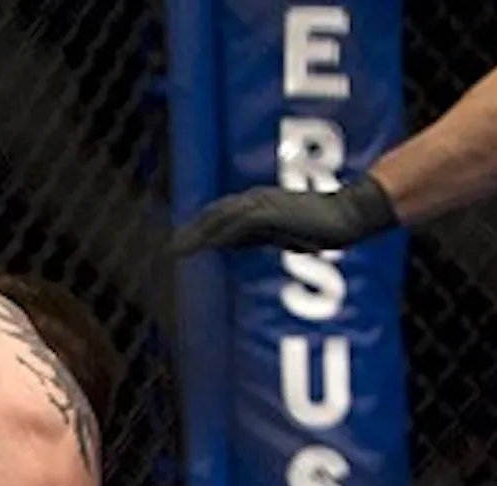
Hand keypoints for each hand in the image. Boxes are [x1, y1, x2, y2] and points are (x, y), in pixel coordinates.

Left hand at [170, 175, 397, 254]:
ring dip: (197, 235)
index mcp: (258, 203)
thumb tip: (231, 244)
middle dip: (190, 231)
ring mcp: (263, 204)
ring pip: (220, 219)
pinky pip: (237, 226)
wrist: (350, 215)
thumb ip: (256, 235)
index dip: (199, 227)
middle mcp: (256, 199)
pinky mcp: (271, 213)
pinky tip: (204, 248)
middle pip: (214, 214)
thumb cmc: (323, 225)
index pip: (219, 214)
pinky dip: (218, 236)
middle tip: (170, 249)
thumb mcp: (281, 233)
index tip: (181, 242)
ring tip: (177, 251)